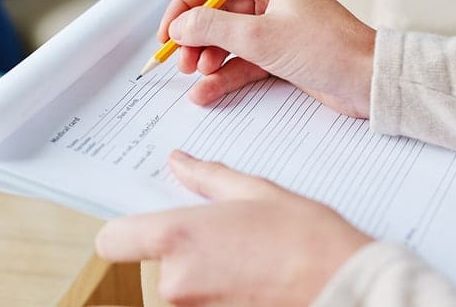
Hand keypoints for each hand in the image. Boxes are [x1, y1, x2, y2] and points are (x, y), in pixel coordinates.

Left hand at [97, 151, 370, 305]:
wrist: (343, 286)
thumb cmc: (306, 237)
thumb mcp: (256, 191)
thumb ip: (209, 177)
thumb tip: (180, 163)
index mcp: (178, 236)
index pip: (113, 241)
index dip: (126, 233)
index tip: (146, 226)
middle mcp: (176, 280)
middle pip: (155, 263)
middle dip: (184, 251)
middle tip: (228, 237)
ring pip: (182, 286)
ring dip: (204, 273)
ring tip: (248, 257)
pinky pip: (203, 302)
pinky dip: (221, 292)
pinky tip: (254, 278)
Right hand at [158, 0, 375, 117]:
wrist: (368, 83)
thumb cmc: (327, 49)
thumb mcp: (260, 37)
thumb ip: (212, 28)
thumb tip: (178, 26)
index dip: (184, 6)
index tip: (166, 33)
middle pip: (216, 11)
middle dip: (196, 38)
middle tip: (180, 62)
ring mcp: (275, 23)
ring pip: (227, 38)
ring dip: (207, 58)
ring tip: (195, 77)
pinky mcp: (280, 51)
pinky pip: (242, 59)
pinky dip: (224, 74)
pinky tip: (206, 92)